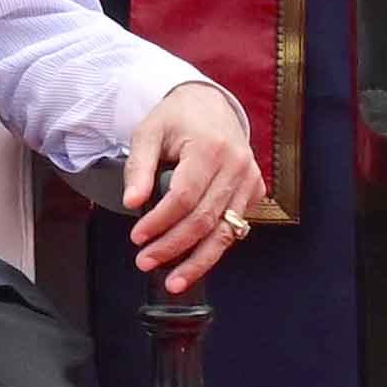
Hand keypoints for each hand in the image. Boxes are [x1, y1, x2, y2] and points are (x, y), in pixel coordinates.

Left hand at [109, 79, 262, 286]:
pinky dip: (214, 248)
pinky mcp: (255, 190)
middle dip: (174, 247)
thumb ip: (138, 167)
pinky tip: (193, 264)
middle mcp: (237, 165)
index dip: (160, 222)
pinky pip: (235, 228)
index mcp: (210, 147)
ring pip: (225, 232)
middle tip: (145, 262)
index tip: (137, 238)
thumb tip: (131, 203)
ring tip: (173, 282)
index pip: (184, 196)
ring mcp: (250, 179)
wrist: (210, 104)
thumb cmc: (176, 119)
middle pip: (205, 219)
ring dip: (198, 261)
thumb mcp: (148, 132)